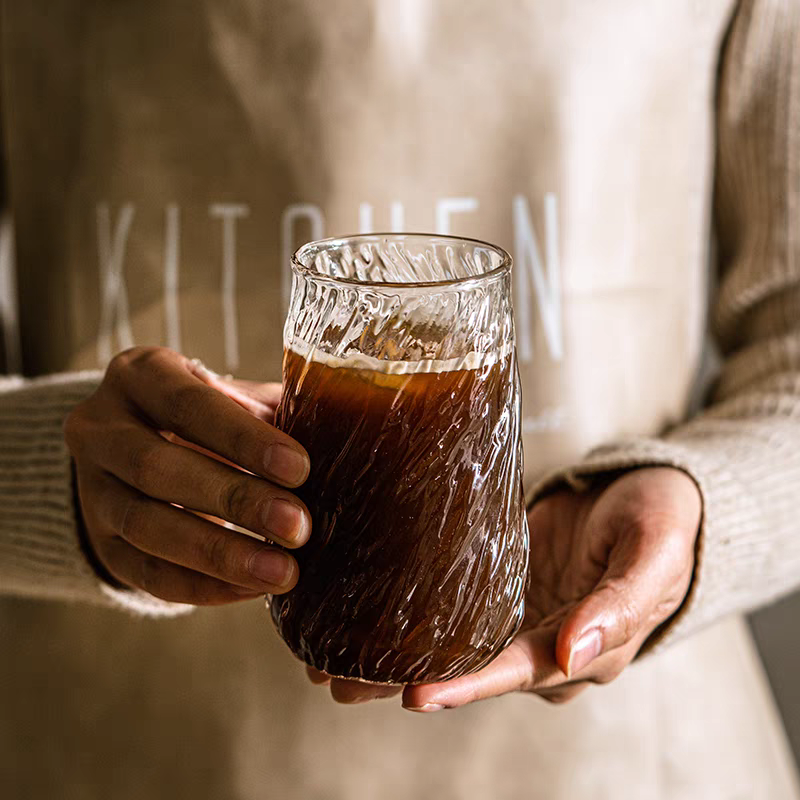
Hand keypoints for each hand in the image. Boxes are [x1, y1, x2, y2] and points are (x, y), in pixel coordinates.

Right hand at [64, 347, 310, 603]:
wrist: (141, 446)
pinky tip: (250, 588)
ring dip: (220, 555)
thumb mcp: (233, 397)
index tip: (300, 468)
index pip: (188, 404)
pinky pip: (145, 573)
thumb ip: (271, 412)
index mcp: (139, 376)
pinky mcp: (100, 542)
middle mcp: (100, 428)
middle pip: (158, 468)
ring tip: (283, 572)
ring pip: (146, 526)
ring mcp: (91, 489)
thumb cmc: (209, 416)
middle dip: (234, 500)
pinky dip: (202, 586)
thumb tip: (337, 438)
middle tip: (298, 526)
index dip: (242, 439)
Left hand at [308, 466, 700, 706]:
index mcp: (585, 648)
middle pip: (469, 670)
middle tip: (338, 680)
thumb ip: (621, 605)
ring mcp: (519, 614)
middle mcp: (545, 643)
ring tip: (327, 656)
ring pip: (451, 644)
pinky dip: (410, 610)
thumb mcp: (654, 553)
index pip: (517, 673)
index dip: (465, 686)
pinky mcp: (500, 583)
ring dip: (392, 653)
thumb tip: (575, 654)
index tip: (410, 692)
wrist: (652, 489)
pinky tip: (363, 607)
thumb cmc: (664, 519)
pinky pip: (453, 603)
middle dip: (403, 679)